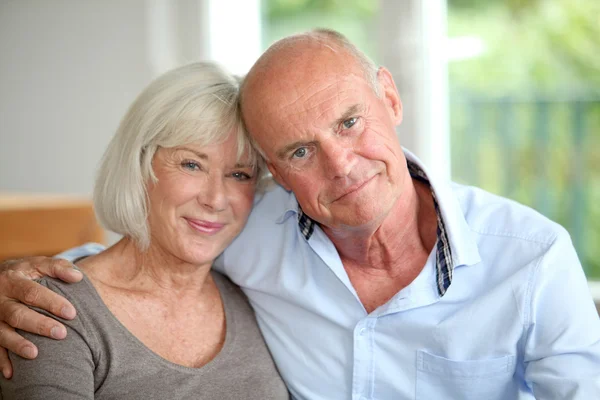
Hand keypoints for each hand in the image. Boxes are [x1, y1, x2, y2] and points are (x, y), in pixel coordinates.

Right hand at [0, 257, 82, 378]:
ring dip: (17, 344)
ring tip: (35, 354)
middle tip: (61, 334)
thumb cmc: (26, 273)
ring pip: (2, 333)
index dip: (52, 303)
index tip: (72, 314)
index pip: (32, 293)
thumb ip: (58, 268)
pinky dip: (2, 361)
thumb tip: (77, 277)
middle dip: (39, 325)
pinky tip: (12, 373)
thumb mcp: (39, 264)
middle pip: (17, 314)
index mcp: (13, 280)